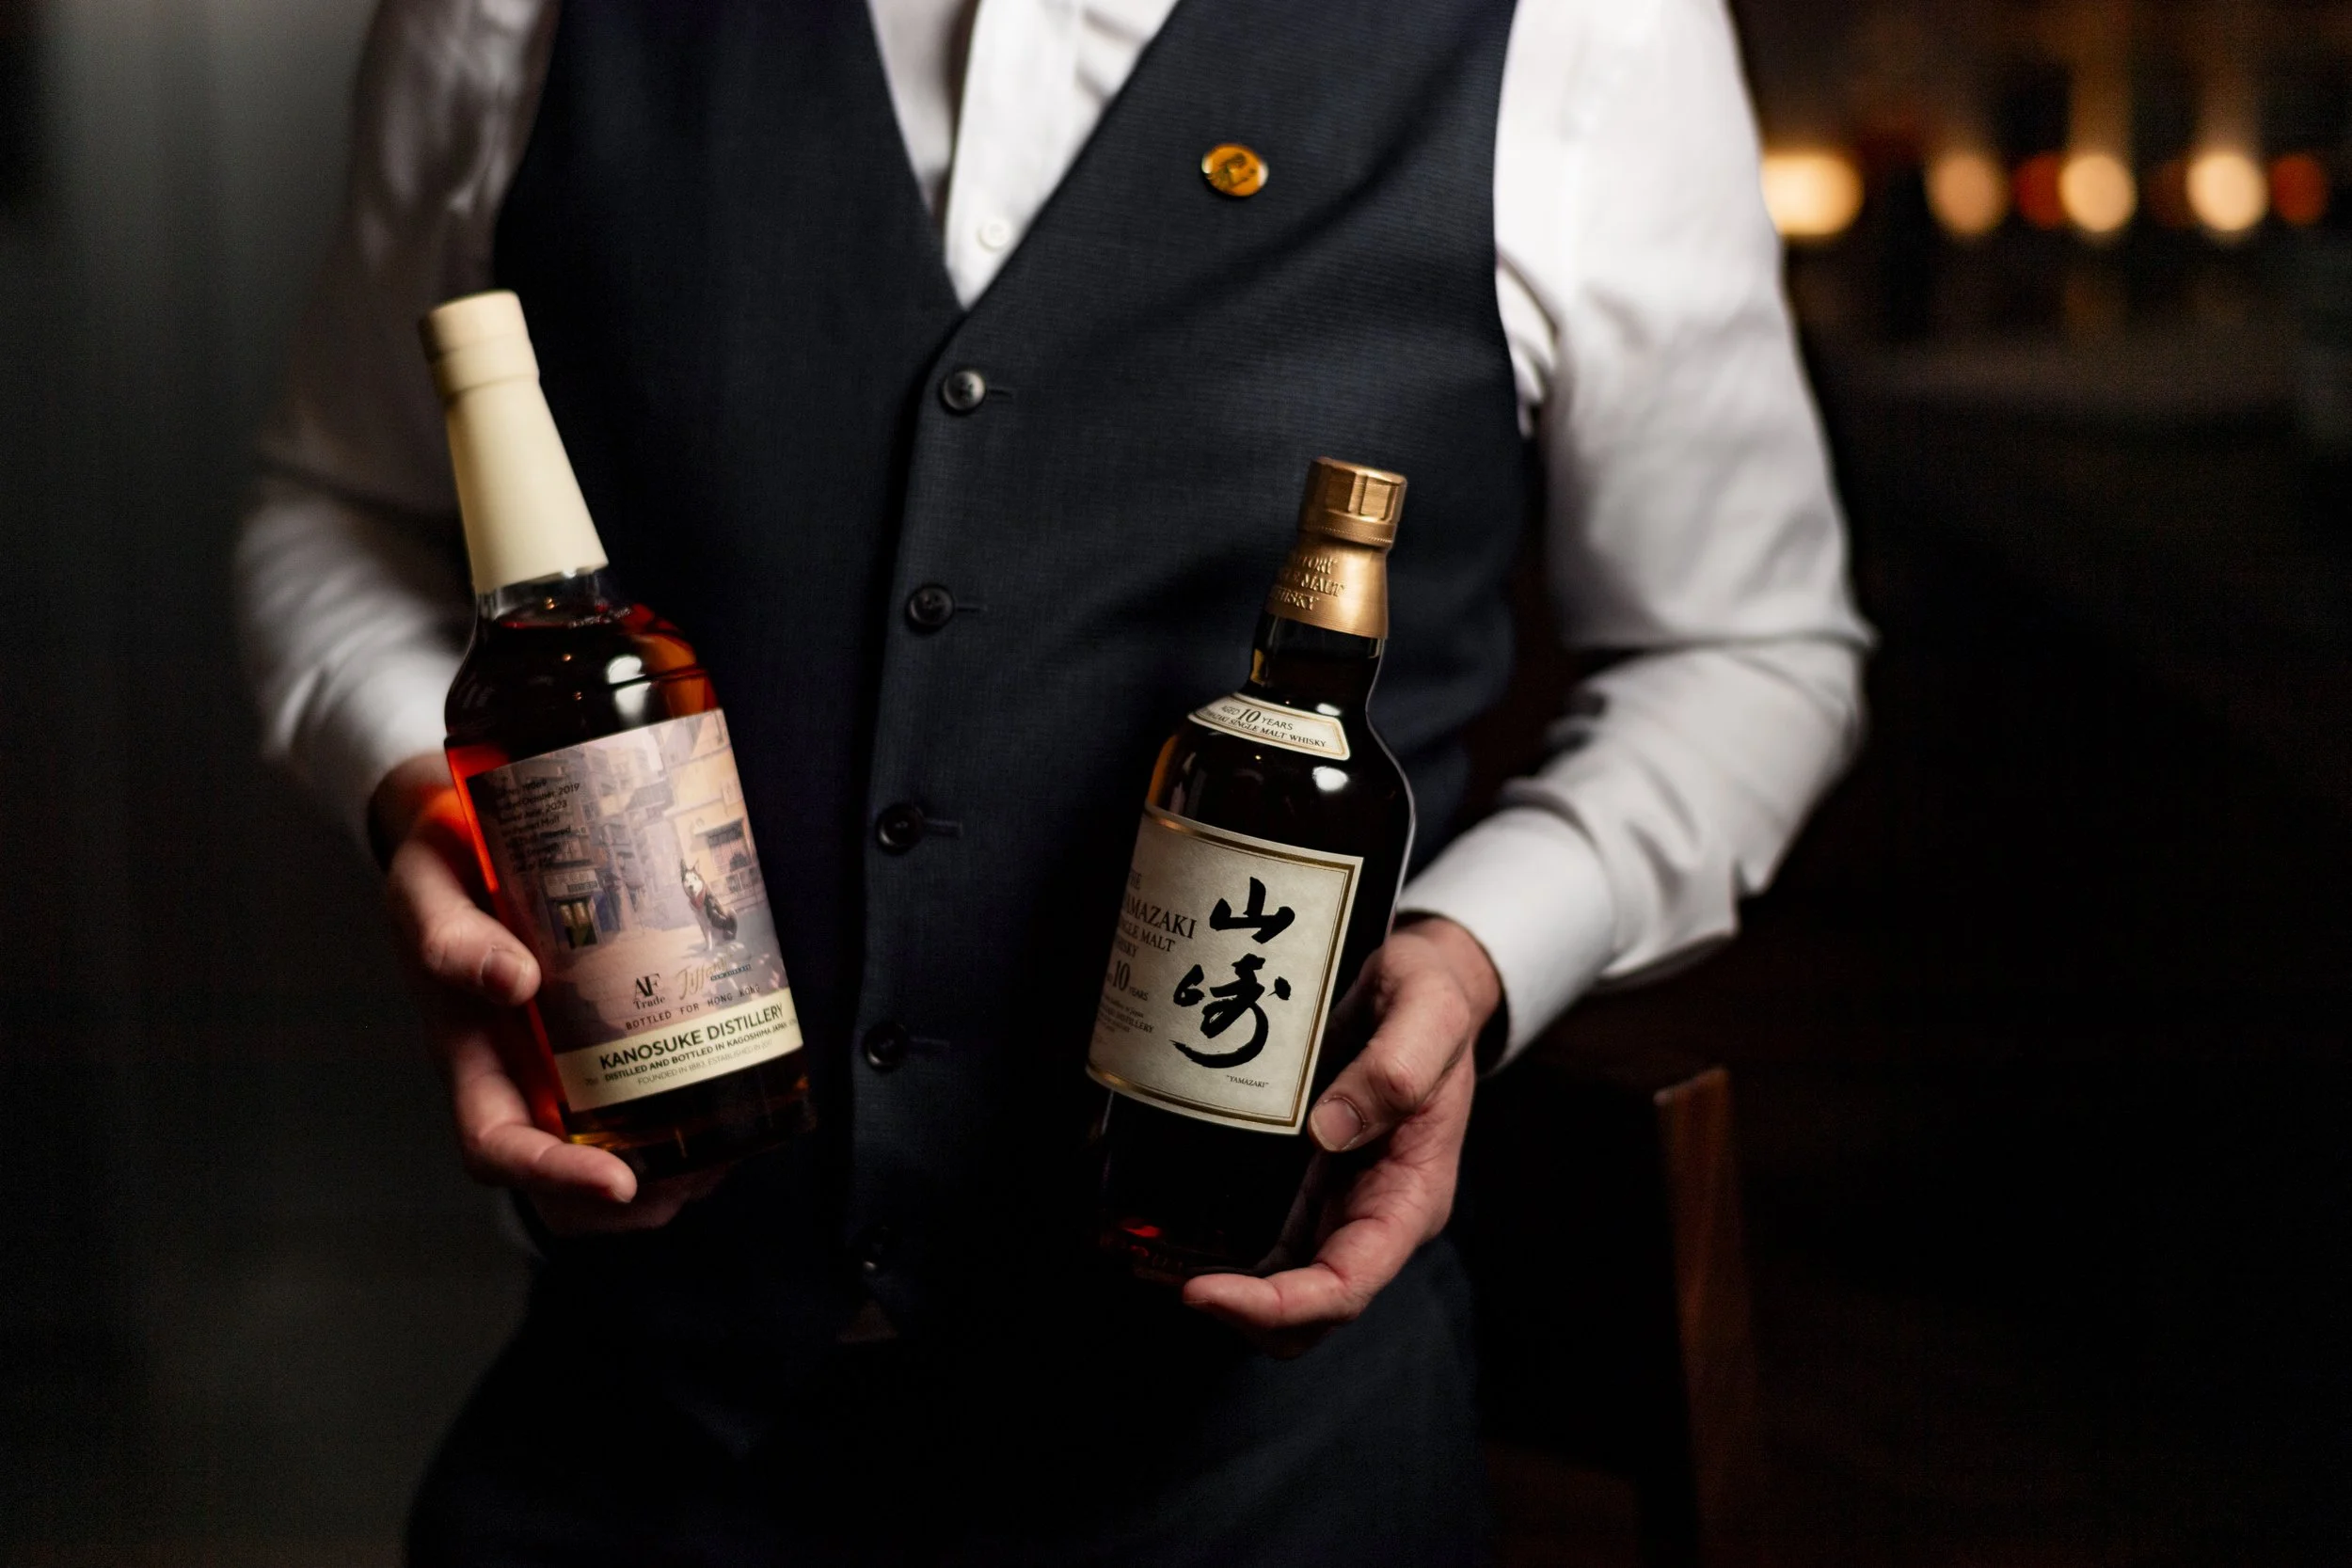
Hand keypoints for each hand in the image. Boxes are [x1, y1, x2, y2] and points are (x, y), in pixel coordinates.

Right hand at [373, 754, 723, 1234]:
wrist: (460, 833)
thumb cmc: (439, 870)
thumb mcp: (425, 890)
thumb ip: (451, 936)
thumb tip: (514, 980)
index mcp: (468, 1057)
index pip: (501, 1148)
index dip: (557, 1178)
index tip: (622, 1182)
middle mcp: (517, 1075)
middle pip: (564, 1183)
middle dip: (638, 1199)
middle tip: (705, 1172)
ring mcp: (562, 1061)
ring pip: (612, 1151)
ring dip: (674, 1169)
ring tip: (733, 1145)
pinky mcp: (604, 1033)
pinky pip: (644, 1093)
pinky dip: (690, 1109)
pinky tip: (736, 1090)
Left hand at [1182, 916, 1500, 1356]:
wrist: (1428, 987)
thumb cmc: (1433, 999)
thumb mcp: (1427, 1014)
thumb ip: (1393, 1070)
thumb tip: (1328, 1130)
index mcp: (1412, 1196)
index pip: (1347, 1284)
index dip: (1277, 1305)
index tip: (1203, 1291)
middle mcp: (1377, 1217)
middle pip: (1312, 1309)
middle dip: (1243, 1314)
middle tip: (1166, 1281)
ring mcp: (1343, 1207)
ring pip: (1286, 1290)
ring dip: (1229, 1297)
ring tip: (1153, 1271)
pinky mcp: (1312, 1188)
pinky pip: (1270, 1248)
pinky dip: (1227, 1259)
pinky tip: (1172, 1239)